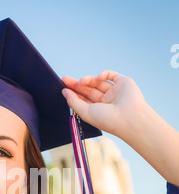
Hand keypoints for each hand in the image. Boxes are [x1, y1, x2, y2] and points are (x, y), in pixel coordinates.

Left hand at [62, 70, 178, 185]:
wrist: (129, 118)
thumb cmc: (107, 119)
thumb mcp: (85, 112)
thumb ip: (74, 102)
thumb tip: (64, 92)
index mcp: (98, 110)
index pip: (83, 99)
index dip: (74, 92)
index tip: (63, 87)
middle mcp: (106, 101)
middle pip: (88, 89)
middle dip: (77, 84)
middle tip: (65, 79)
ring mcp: (114, 92)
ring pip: (98, 82)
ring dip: (88, 80)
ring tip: (82, 81)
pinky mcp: (123, 83)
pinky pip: (111, 75)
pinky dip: (103, 74)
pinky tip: (98, 78)